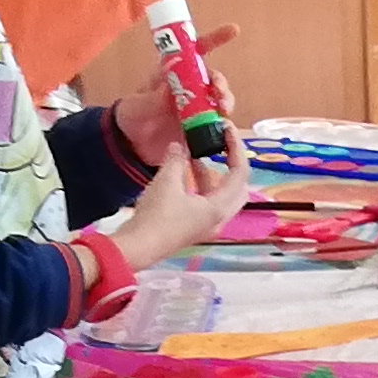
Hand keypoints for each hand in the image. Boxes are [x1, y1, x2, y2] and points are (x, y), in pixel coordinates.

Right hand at [109, 140, 251, 269]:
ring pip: (221, 195)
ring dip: (213, 174)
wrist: (138, 248)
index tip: (227, 129)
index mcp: (218, 208)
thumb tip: (178, 146)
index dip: (236, 148)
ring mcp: (207, 225)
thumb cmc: (156, 217)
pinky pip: (207, 202)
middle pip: (238, 188)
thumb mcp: (166, 181)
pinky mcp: (194, 228)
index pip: (240, 174)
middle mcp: (218, 219)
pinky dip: (201, 185)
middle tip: (222, 145)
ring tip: (196, 154)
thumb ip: (176, 159)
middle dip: (233, 163)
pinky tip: (185, 172)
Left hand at [111, 19, 243, 167]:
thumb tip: (169, 90)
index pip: (196, 50)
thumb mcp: (137, 105)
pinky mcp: (200, 129)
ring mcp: (196, 108)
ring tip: (222, 110)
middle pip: (213, 78)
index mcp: (174, 72)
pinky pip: (218, 125)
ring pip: (220, 100)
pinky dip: (223, 126)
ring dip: (226, 101)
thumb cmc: (132, 116)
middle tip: (218, 92)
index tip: (233, 31)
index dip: (215, 39)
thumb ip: (152, 98)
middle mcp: (189, 87)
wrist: (131, 146)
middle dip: (221, 82)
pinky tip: (222, 130)